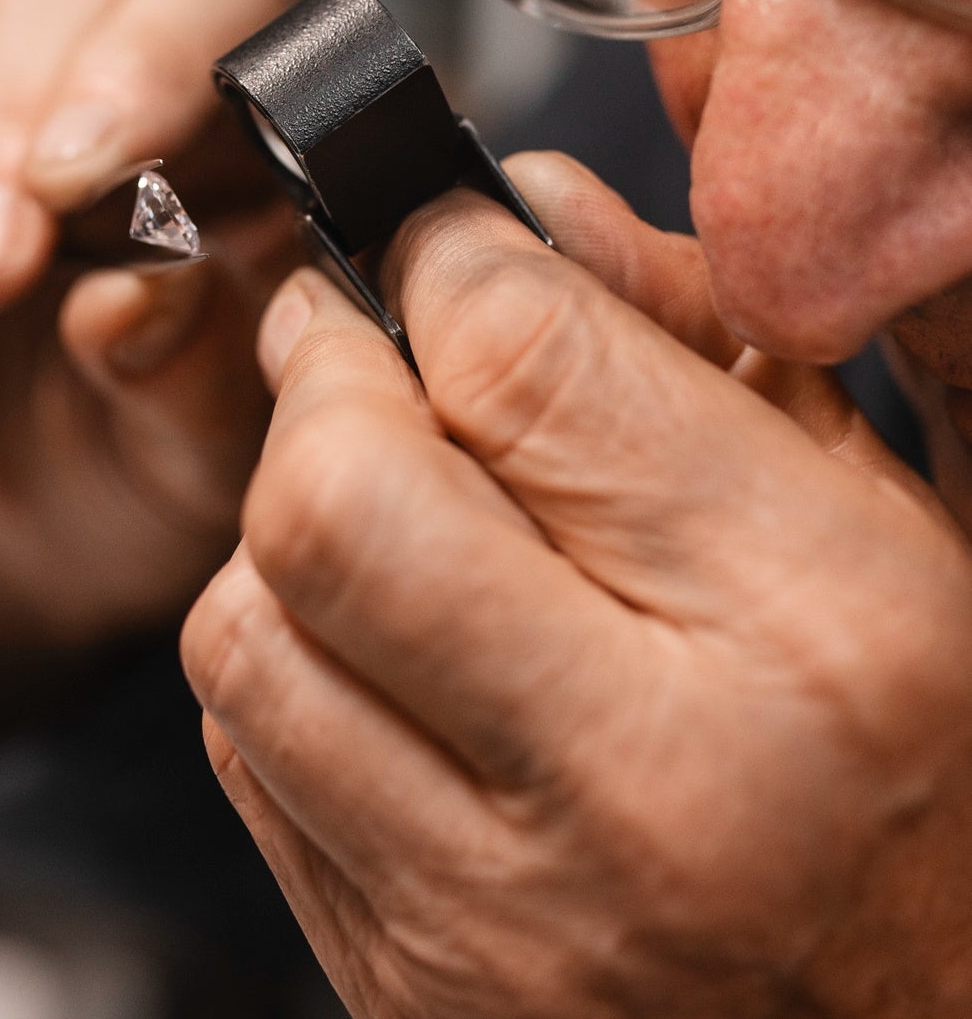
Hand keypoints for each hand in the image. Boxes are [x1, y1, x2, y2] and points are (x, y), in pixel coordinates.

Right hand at [0, 0, 311, 647]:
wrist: (56, 499)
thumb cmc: (167, 437)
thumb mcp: (210, 449)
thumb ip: (194, 370)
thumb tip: (134, 295)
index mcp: (270, 92)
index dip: (145, 59)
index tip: (71, 181)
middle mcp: (144, 25)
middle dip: (4, 129)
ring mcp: (9, 34)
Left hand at [182, 154, 971, 1017]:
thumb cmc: (915, 776)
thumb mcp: (872, 519)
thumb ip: (696, 338)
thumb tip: (522, 211)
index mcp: (807, 627)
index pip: (519, 358)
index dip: (446, 251)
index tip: (443, 241)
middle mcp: (642, 784)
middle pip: (332, 494)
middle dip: (324, 376)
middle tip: (371, 351)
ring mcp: (500, 917)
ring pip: (246, 625)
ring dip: (293, 529)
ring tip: (395, 519)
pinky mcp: (402, 986)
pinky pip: (250, 753)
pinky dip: (295, 661)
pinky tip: (396, 657)